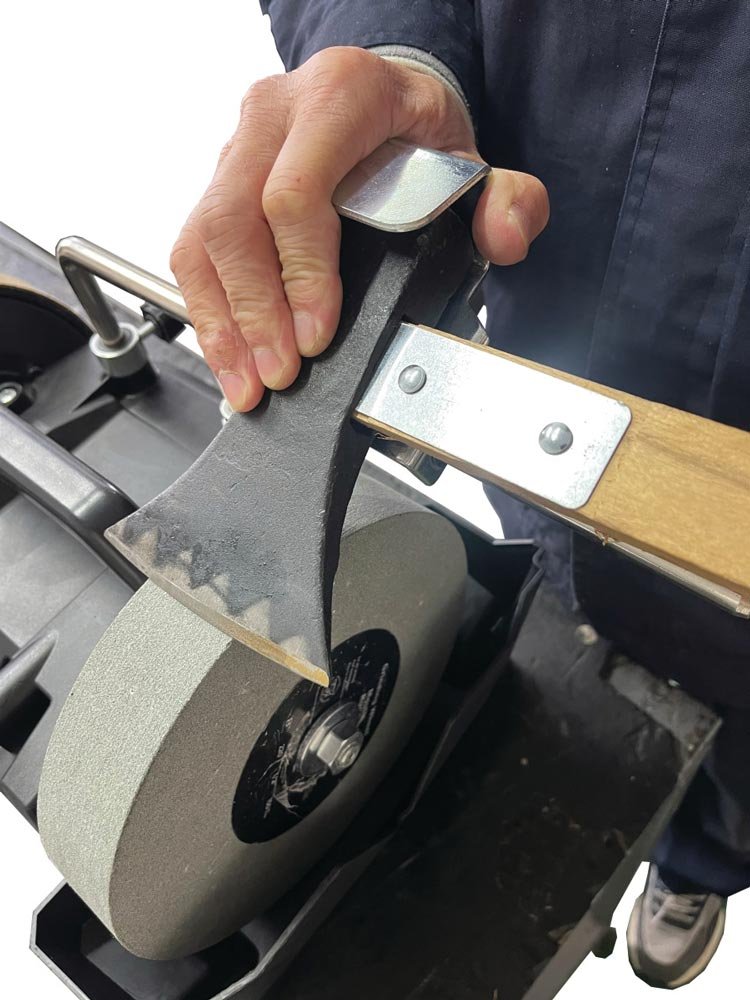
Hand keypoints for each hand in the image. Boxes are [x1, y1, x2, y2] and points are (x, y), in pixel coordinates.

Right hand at [171, 46, 549, 410]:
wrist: (380, 102)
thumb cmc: (413, 132)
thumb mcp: (471, 156)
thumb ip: (508, 198)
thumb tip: (506, 236)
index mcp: (340, 95)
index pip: (296, 192)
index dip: (301, 272)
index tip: (317, 335)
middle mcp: (274, 115)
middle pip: (235, 221)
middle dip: (256, 312)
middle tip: (281, 374)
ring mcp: (236, 147)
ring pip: (203, 241)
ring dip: (223, 323)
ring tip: (249, 383)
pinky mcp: (216, 184)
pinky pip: (193, 252)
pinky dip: (210, 314)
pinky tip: (230, 360)